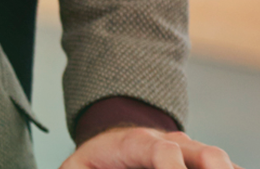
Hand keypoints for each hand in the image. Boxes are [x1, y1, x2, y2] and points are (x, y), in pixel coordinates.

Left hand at [62, 126, 240, 168]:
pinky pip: (226, 166)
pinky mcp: (202, 163)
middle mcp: (172, 144)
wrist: (113, 140)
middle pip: (205, 153)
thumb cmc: (97, 159)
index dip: (172, 168)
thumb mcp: (80, 166)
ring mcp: (192, 152)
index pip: (164, 151)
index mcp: (139, 143)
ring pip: (220, 160)